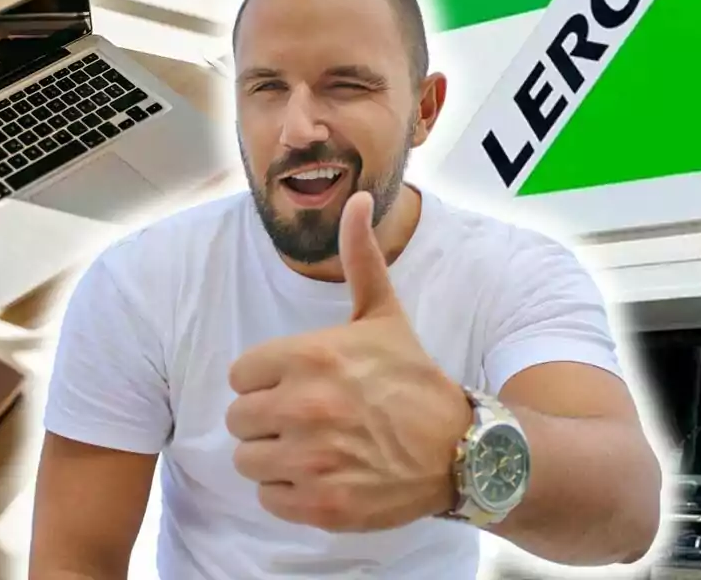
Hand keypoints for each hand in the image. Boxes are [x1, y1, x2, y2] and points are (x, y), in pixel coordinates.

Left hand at [226, 191, 472, 532]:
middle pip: (239, 419)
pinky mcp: (321, 505)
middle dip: (268, 421)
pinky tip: (325, 476)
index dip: (268, 381)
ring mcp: (312, 459)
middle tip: (309, 420)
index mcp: (309, 356)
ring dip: (276, 458)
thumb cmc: (413, 379)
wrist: (461, 449)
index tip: (301, 385)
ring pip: (248, 461)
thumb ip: (359, 257)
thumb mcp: (383, 314)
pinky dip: (291, 493)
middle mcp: (304, 406)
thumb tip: (357, 196)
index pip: (240, 375)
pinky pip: (268, 498)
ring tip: (317, 448)